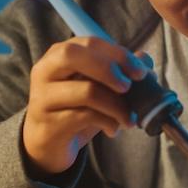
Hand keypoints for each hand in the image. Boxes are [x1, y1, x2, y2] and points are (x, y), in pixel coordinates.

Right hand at [22, 37, 152, 174]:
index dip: (118, 54)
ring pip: (86, 91)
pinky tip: (113, 130)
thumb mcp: (98, 87)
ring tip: (129, 119)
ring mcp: (43, 97)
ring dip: (117, 106)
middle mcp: (45, 71)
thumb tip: (144, 59)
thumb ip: (120, 71)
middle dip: (108, 69)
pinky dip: (107, 122)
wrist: (49, 143)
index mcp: (59, 54)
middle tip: (128, 87)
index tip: (140, 72)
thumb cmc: (76, 109)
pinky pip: (84, 117)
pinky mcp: (48, 122)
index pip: (89, 44)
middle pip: (73, 56)